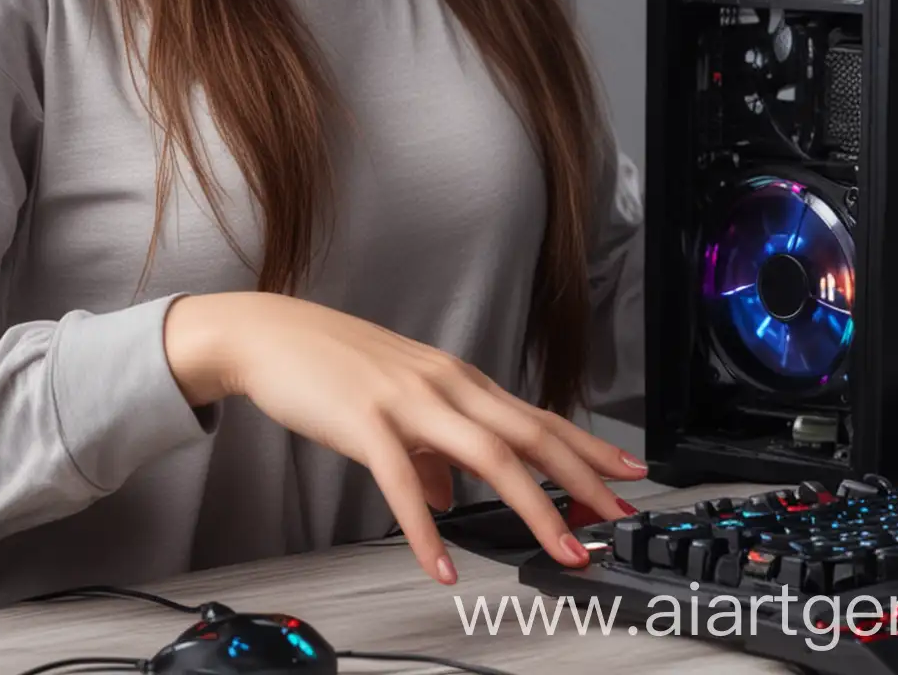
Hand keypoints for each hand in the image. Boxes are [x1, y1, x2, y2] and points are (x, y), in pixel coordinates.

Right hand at [163, 291, 646, 583]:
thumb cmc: (333, 364)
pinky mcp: (367, 422)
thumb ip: (429, 451)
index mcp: (458, 380)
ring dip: (534, 507)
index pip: (538, 417)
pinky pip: (405, 483)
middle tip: (617, 518)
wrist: (270, 333)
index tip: (627, 476)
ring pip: (489, 455)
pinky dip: (428, 529)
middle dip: (582, 480)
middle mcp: (446, 385)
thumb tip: (445, 497)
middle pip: (530, 434)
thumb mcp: (397, 402)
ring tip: (562, 549)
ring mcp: (409, 400)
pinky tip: (442, 565)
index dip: (586, 449)